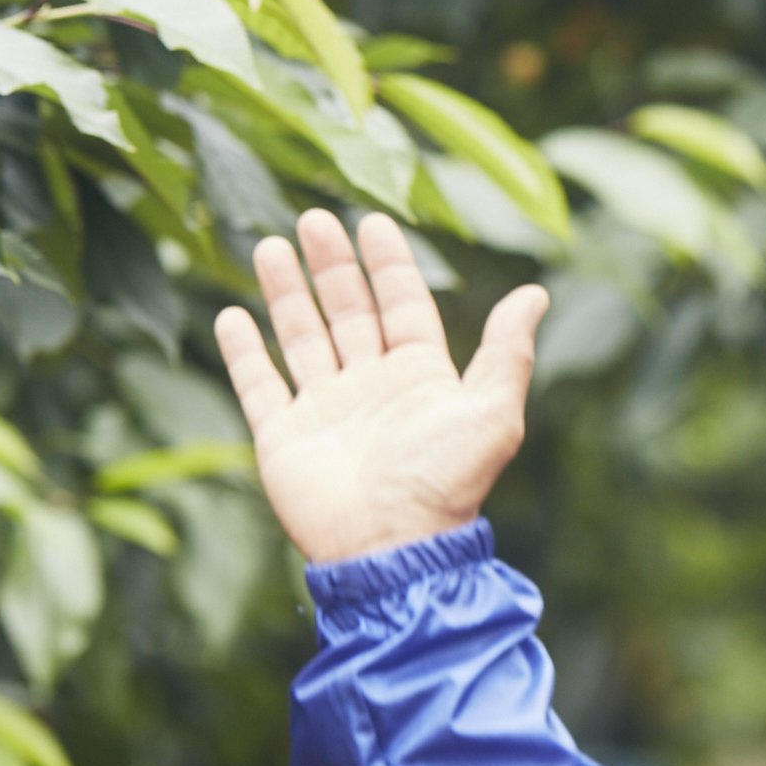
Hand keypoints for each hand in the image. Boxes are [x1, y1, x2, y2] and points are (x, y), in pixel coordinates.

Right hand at [214, 211, 549, 564]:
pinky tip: (231, 315)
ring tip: (269, 245)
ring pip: (302, 338)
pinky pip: (259, 386)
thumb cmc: (445, 482)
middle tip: (313, 218)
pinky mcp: (284, 438)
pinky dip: (244, 352)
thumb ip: (507, 352)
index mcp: (422, 379)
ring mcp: (326, 412)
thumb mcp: (493, 412)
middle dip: (332, 267)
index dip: (389, 265)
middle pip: (349, 313)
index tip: (372, 221)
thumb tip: (535, 293)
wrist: (391, 547)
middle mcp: (373, 388)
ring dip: (286, 293)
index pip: (402, 306)